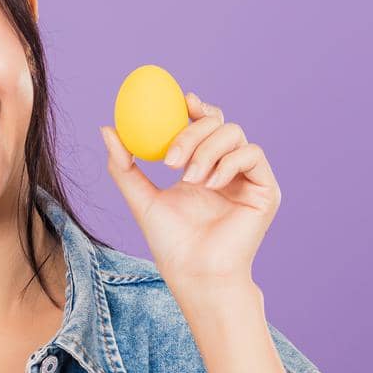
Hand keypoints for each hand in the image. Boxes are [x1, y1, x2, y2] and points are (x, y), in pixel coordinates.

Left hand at [98, 91, 279, 286]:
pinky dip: (228, 162)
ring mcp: (247, 178)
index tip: (181, 100)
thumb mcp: (140, 198)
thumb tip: (106, 129)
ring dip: (206, 150)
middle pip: (219, 124)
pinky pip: (252, 154)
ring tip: (188, 178)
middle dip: (192, 132)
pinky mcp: (265, 189)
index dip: (197, 108)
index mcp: (201, 166)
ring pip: (234, 135)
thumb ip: (123, 165)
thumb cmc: (170, 242)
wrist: (195, 272)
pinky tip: (209, 183)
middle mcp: (226, 169)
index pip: (204, 125)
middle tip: (170, 159)